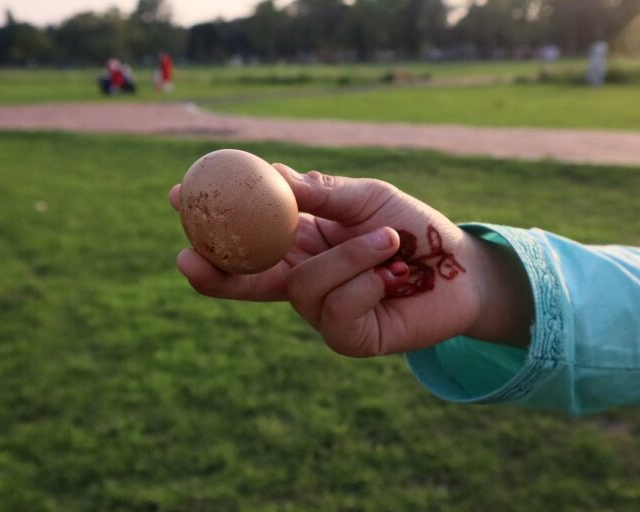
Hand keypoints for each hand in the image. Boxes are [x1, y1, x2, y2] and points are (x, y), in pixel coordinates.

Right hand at [170, 164, 531, 356]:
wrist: (460, 267)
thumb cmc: (413, 229)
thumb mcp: (366, 198)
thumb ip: (320, 193)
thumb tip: (272, 175)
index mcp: (301, 245)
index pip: (246, 239)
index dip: (212, 224)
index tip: (179, 197)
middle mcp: (303, 280)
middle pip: (244, 281)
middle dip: (213, 270)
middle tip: (186, 256)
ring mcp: (323, 313)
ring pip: (303, 287)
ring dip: (348, 258)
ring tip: (389, 243)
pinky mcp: (349, 338)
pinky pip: (337, 310)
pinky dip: (367, 284)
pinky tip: (393, 278)